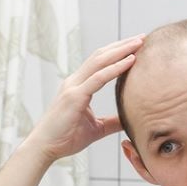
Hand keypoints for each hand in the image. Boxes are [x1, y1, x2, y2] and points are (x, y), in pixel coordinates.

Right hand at [22, 35, 143, 162]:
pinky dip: (116, 68)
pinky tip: (130, 61)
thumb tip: (130, 119)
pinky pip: (99, 78)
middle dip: (122, 45)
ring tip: (139, 43)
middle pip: (101, 55)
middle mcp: (74, 82)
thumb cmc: (65, 138)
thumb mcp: (96, 128)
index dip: (117, 52)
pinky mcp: (74, 96)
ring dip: (121, 50)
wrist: (44, 148)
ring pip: (100, 61)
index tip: (136, 46)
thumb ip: (112, 122)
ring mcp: (73, 87)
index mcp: (78, 86)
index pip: (100, 62)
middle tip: (142, 37)